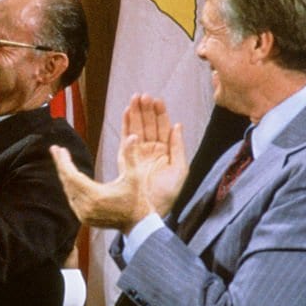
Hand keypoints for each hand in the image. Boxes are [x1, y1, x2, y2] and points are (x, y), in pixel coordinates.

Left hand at [50, 138, 151, 232]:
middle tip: (55, 149)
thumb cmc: (137, 199)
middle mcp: (86, 207)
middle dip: (60, 164)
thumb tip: (133, 136)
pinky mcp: (83, 218)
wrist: (137, 224)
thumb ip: (130, 156)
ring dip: (64, 174)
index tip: (59, 149)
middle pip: (66, 182)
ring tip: (61, 159)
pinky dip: (69, 186)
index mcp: (96, 196)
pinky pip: (71, 198)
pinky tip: (68, 175)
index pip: (72, 176)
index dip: (64, 162)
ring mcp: (83, 214)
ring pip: (68, 191)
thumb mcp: (134, 176)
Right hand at [122, 94, 187, 215]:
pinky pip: (125, 137)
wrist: (149, 210)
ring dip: (135, 113)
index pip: (162, 128)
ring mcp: (137, 153)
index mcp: (165, 152)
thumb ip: (178, 146)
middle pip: (148, 125)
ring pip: (136, 128)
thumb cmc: (166, 195)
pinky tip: (126, 112)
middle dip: (146, 110)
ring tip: (135, 98)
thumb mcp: (180, 169)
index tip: (157, 100)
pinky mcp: (126, 158)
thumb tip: (178, 125)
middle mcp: (150, 150)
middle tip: (144, 95)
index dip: (160, 114)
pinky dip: (125, 125)